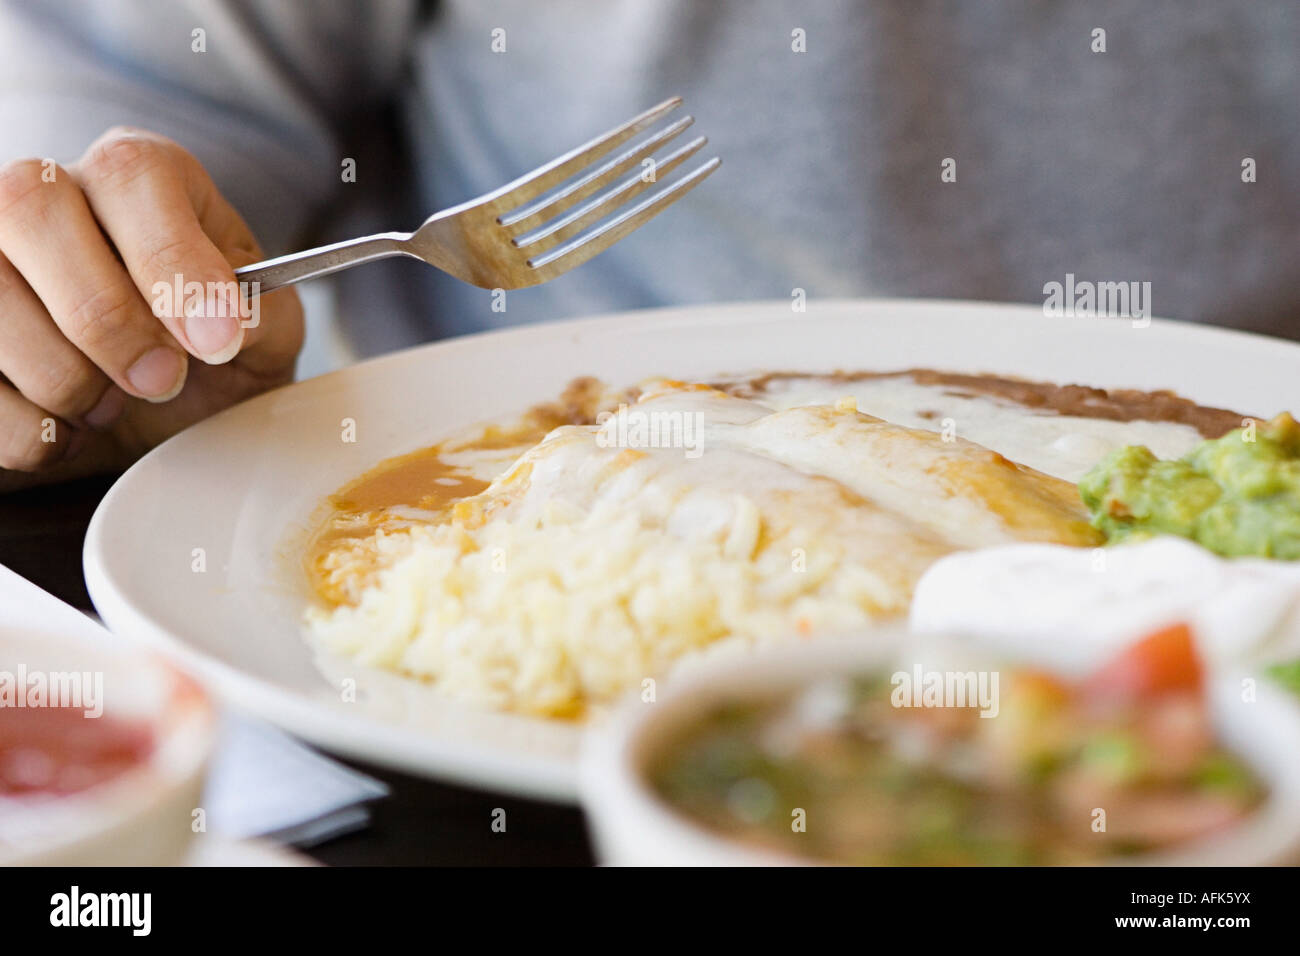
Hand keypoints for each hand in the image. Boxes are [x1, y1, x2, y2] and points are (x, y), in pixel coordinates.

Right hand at [0, 127, 302, 487]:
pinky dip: (30, 430)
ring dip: (65, 379)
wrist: (163, 414)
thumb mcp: (262, 332)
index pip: (131, 176)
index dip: (173, 261)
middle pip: (31, 211)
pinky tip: (66, 428)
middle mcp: (41, 192)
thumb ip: (261, 317)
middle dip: (107, 318)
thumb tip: (232, 322)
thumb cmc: (208, 351)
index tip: (216, 342)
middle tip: (162, 381)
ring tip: (112, 404)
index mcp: (135, 177)